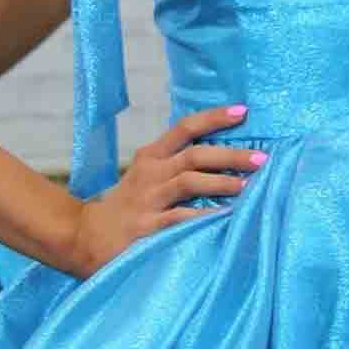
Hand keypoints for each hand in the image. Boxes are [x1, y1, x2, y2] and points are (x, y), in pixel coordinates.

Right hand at [69, 104, 264, 276]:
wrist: (86, 237)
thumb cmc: (129, 206)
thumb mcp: (147, 177)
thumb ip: (178, 165)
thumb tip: (226, 157)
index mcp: (152, 156)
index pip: (184, 127)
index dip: (214, 117)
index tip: (243, 111)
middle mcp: (151, 173)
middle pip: (195, 154)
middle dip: (231, 154)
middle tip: (262, 159)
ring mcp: (148, 200)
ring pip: (189, 181)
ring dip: (222, 182)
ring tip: (249, 186)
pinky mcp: (148, 227)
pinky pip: (181, 219)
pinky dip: (205, 217)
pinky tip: (226, 217)